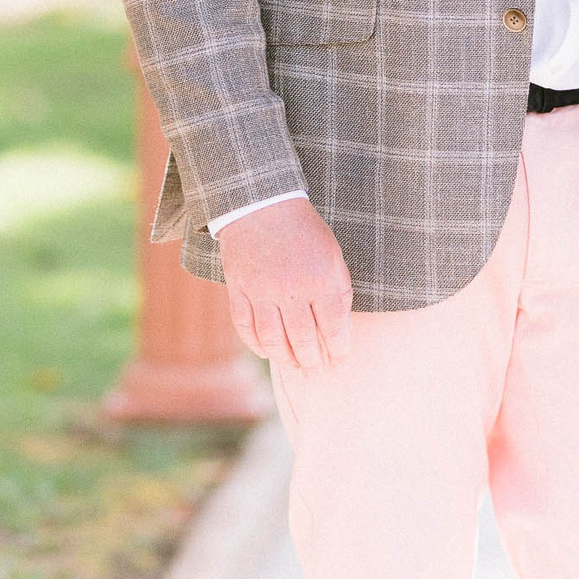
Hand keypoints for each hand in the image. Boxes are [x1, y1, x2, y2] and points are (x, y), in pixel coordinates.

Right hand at [215, 198, 352, 370]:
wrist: (263, 206)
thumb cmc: (304, 231)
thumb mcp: (333, 255)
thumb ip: (339, 290)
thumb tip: (339, 326)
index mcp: (320, 279)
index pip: (333, 327)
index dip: (338, 350)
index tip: (340, 362)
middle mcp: (290, 289)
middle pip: (303, 339)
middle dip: (312, 361)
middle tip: (316, 372)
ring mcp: (261, 291)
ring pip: (272, 338)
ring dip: (284, 358)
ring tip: (294, 365)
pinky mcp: (238, 289)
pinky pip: (245, 326)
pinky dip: (255, 343)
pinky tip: (267, 351)